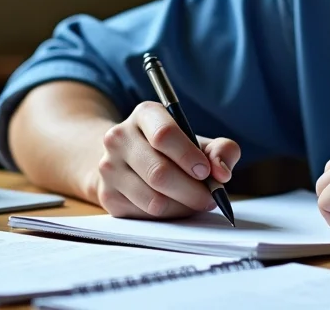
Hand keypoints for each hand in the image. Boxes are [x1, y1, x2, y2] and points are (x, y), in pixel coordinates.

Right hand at [93, 101, 240, 218]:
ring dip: (182, 207)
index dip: (188, 156)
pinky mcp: (107, 195)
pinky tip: (175, 206)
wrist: (127, 159)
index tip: (206, 172)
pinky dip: (167, 216)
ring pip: (153, 199)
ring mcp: (109, 167)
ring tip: (194, 202)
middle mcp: (119, 137)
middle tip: (210, 198)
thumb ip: (221, 150)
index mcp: (145, 114)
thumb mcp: (198, 141)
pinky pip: (144, 215)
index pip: (164, 134)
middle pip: (159, 172)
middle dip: (192, 191)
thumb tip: (222, 173)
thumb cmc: (172, 149)